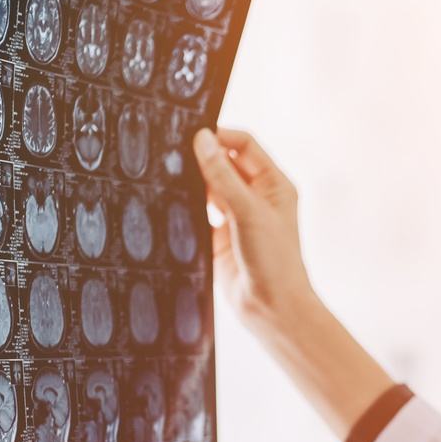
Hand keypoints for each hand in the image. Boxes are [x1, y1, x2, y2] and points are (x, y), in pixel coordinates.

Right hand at [190, 126, 396, 439]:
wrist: (271, 308)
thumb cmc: (274, 260)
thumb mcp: (248, 212)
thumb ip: (223, 176)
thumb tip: (202, 140)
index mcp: (273, 184)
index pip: (245, 145)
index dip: (221, 135)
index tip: (192, 133)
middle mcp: (256, 197)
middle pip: (224, 164)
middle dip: (202, 157)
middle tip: (171, 149)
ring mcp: (237, 217)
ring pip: (209, 187)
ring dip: (191, 181)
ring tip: (166, 171)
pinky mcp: (219, 237)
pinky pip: (198, 213)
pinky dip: (185, 205)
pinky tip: (167, 198)